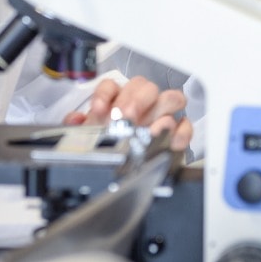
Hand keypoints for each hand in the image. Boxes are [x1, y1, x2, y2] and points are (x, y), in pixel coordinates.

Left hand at [63, 75, 191, 152]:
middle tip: (126, 116)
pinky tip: (172, 141)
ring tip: (148, 127)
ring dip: (160, 108)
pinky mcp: (175, 133)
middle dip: (135, 99)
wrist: (121, 176)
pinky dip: (182, 131)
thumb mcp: (87, 140)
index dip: (105, 94)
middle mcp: (140, 105)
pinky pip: (185, 124)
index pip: (112, 86)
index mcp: (117, 103)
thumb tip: (74, 119)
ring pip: (170, 98)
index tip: (99, 109)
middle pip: (145, 86)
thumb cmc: (107, 150)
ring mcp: (159, 117)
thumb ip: (77, 128)